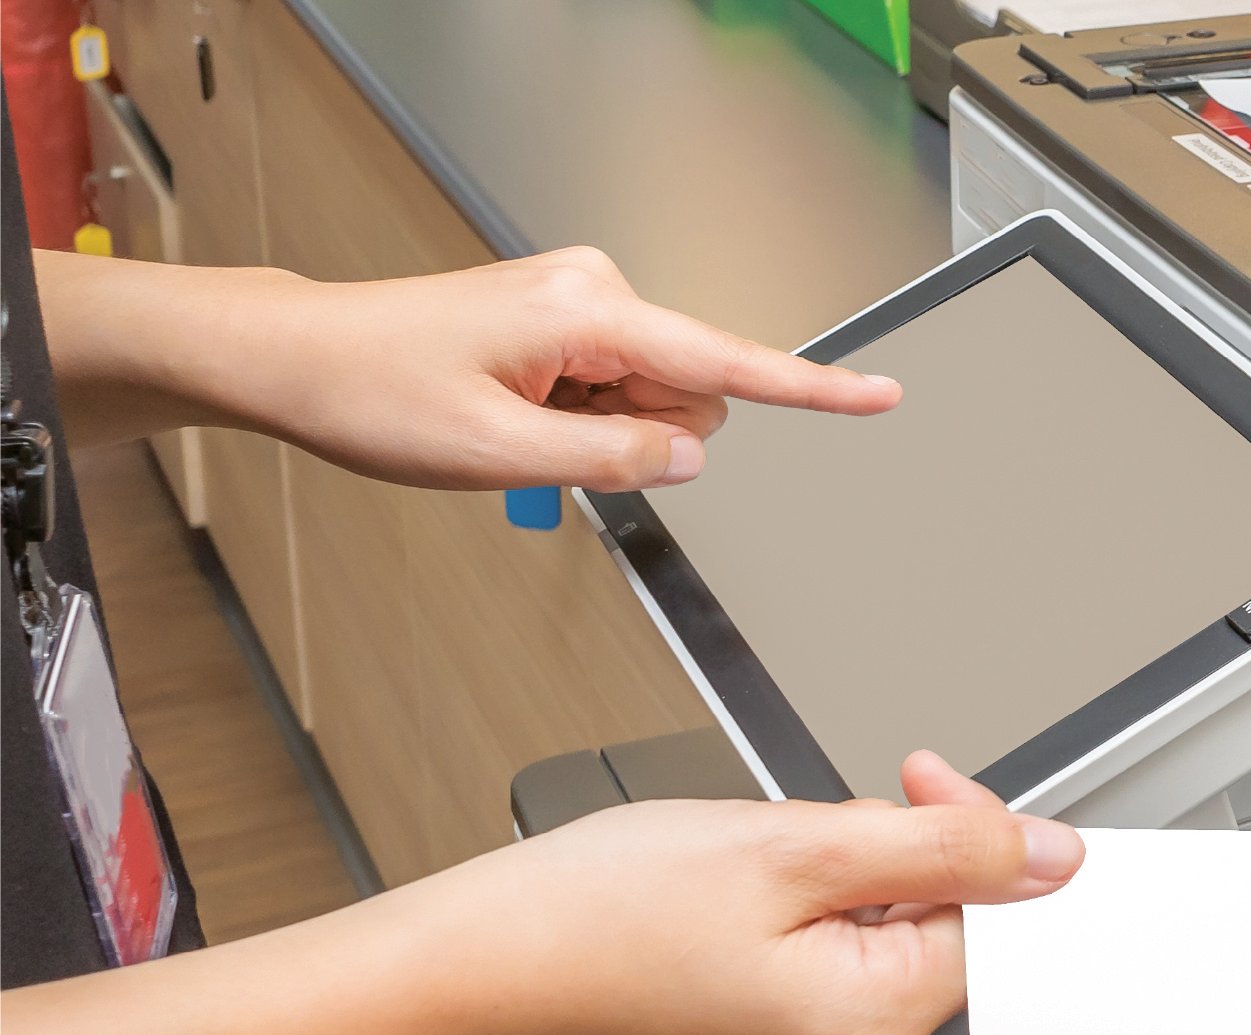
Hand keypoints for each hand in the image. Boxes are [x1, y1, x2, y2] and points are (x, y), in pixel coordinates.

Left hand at [197, 247, 900, 490]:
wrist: (302, 358)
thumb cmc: (374, 391)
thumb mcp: (499, 454)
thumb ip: (614, 459)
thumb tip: (690, 455)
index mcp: (589, 311)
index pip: (728, 362)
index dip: (812, 389)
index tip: (879, 396)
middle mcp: (597, 290)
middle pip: (691, 393)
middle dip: (641, 437)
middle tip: (546, 444)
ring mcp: (583, 302)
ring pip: (655, 398)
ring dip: (605, 431)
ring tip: (518, 423)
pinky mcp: (568, 319)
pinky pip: (618, 388)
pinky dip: (583, 418)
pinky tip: (519, 412)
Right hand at [414, 752, 1080, 1034]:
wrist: (479, 967)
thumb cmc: (602, 912)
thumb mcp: (797, 845)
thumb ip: (944, 848)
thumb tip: (1049, 859)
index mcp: (870, 1028)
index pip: (994, 922)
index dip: (969, 836)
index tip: (923, 785)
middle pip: (939, 933)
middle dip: (895, 854)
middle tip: (808, 821)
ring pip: (880, 945)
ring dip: (845, 880)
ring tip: (755, 861)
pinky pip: (827, 974)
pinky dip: (805, 920)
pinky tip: (740, 900)